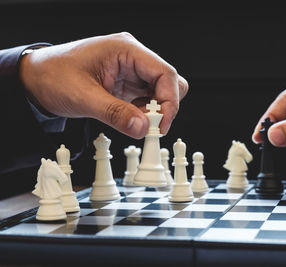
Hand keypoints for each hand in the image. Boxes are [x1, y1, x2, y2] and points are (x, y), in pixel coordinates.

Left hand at [19, 32, 187, 138]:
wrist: (35, 79)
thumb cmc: (53, 76)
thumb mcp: (82, 96)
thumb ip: (114, 113)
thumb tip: (142, 128)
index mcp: (125, 50)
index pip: (164, 73)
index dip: (169, 100)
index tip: (161, 124)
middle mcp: (133, 58)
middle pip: (168, 82)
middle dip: (164, 106)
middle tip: (150, 126)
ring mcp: (131, 71)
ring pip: (160, 92)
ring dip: (154, 112)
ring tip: (135, 123)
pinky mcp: (127, 84)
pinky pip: (147, 100)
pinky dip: (144, 113)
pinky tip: (130, 119)